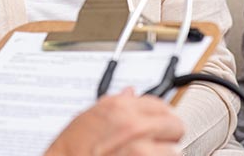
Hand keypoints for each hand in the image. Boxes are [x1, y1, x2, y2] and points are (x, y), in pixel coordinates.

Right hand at [45, 88, 183, 155]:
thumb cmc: (69, 151)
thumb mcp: (87, 119)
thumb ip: (114, 104)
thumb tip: (130, 92)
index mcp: (119, 108)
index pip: (160, 105)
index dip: (160, 118)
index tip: (158, 127)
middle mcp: (133, 125)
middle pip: (174, 125)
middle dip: (167, 136)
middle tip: (156, 145)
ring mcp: (141, 148)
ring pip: (174, 150)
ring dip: (165, 154)